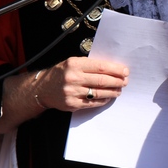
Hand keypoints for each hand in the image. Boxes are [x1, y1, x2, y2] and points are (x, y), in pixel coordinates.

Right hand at [0, 56, 127, 134]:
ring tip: (119, 89)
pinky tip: (109, 97)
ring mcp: (72, 92)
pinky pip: (93, 103)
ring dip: (113, 92)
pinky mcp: (72, 104)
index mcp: (74, 65)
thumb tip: (113, 68)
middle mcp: (72, 78)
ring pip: (100, 93)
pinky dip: (104, 100)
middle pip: (102, 80)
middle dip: (117, 81)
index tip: (125, 71)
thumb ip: (90, 65)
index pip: (101, 67)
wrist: (42, 88)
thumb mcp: (72, 63)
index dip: (116, 69)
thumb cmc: (62, 73)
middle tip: (125, 81)